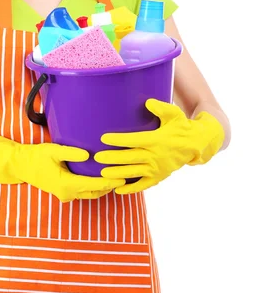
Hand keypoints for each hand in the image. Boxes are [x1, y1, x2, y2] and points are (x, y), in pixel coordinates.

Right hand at [0, 123, 124, 202]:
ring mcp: (65, 195)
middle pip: (96, 192)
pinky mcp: (64, 193)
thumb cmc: (35, 156)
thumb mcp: (53, 150)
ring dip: (104, 188)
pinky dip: (95, 187)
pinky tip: (103, 179)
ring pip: (90, 194)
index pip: (95, 184)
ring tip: (118, 178)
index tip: (124, 176)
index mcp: (67, 184)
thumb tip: (88, 154)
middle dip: (111, 185)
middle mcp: (68, 194)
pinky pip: (83, 192)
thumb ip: (71, 152)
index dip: (111, 181)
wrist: (20, 165)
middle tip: (127, 175)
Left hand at [94, 98, 224, 193]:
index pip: (134, 140)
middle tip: (97, 157)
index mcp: (157, 140)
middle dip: (112, 158)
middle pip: (130, 158)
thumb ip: (161, 107)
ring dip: (117, 173)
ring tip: (102, 173)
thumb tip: (147, 102)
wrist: (195, 145)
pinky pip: (143, 185)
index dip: (118, 139)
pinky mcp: (159, 177)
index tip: (103, 138)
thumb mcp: (174, 114)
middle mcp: (156, 156)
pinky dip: (131, 189)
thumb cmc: (181, 126)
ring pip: (134, 172)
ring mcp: (157, 168)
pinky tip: (117, 190)